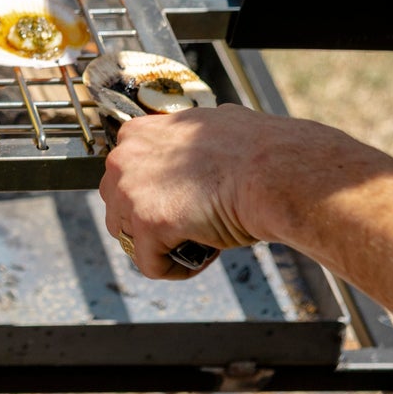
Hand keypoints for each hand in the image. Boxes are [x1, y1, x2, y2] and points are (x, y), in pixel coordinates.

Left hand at [98, 104, 332, 279]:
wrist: (273, 171)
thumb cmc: (256, 151)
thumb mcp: (212, 125)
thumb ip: (191, 136)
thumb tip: (209, 127)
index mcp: (136, 134)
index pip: (125, 175)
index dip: (154, 195)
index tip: (184, 203)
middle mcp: (123, 158)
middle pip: (119, 206)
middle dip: (150, 221)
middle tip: (190, 224)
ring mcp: (131, 191)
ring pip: (130, 236)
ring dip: (161, 245)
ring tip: (199, 241)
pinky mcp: (146, 223)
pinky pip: (149, 263)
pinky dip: (176, 269)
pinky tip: (204, 256)